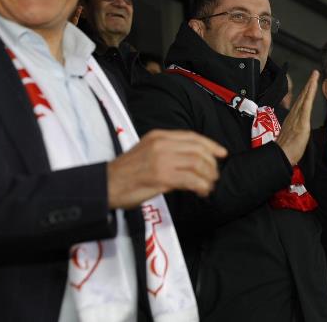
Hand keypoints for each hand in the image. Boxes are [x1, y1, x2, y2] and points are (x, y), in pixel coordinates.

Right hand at [107, 130, 226, 208]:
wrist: (105, 185)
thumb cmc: (126, 173)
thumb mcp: (147, 152)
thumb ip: (168, 151)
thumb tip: (193, 161)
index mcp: (158, 136)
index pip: (192, 137)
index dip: (210, 145)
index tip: (222, 153)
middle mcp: (161, 144)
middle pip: (197, 150)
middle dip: (211, 163)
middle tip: (214, 175)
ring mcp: (161, 160)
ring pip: (197, 164)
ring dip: (208, 176)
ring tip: (208, 185)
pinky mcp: (161, 176)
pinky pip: (190, 179)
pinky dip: (200, 186)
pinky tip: (201, 191)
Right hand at [276, 70, 318, 164]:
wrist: (281, 157)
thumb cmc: (285, 151)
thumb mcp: (290, 137)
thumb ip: (293, 130)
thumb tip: (295, 128)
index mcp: (292, 119)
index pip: (301, 103)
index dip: (306, 92)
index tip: (310, 84)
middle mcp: (294, 116)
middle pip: (302, 97)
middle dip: (309, 84)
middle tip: (314, 73)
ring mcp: (297, 118)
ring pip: (304, 98)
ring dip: (310, 86)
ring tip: (315, 75)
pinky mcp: (301, 122)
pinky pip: (306, 106)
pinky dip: (309, 95)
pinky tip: (313, 88)